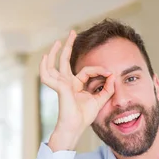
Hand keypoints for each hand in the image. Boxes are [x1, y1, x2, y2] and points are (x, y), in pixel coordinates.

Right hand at [40, 30, 115, 150]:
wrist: (76, 127)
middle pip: (66, 60)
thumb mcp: (99, 101)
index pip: (87, 71)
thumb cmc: (84, 117)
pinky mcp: (60, 87)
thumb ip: (107, 89)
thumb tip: (113, 76)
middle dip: (69, 46)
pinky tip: (45, 57)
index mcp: (76, 85)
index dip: (99, 70)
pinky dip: (45, 66)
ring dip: (56, 52)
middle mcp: (67, 82)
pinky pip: (49, 75)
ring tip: (58, 41)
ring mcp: (62, 84)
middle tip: (72, 32)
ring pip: (55, 64)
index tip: (110, 72)